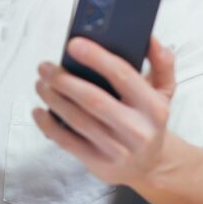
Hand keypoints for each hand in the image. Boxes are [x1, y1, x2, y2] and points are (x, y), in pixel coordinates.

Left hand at [32, 36, 176, 189]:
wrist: (152, 165)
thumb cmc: (149, 120)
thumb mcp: (164, 92)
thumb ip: (162, 63)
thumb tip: (149, 37)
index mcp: (154, 107)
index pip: (123, 75)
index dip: (96, 58)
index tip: (72, 44)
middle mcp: (137, 130)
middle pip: (93, 99)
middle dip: (64, 80)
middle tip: (44, 66)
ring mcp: (118, 150)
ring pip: (78, 120)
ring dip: (53, 99)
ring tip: (40, 84)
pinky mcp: (100, 165)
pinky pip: (68, 143)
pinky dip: (49, 126)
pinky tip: (38, 111)